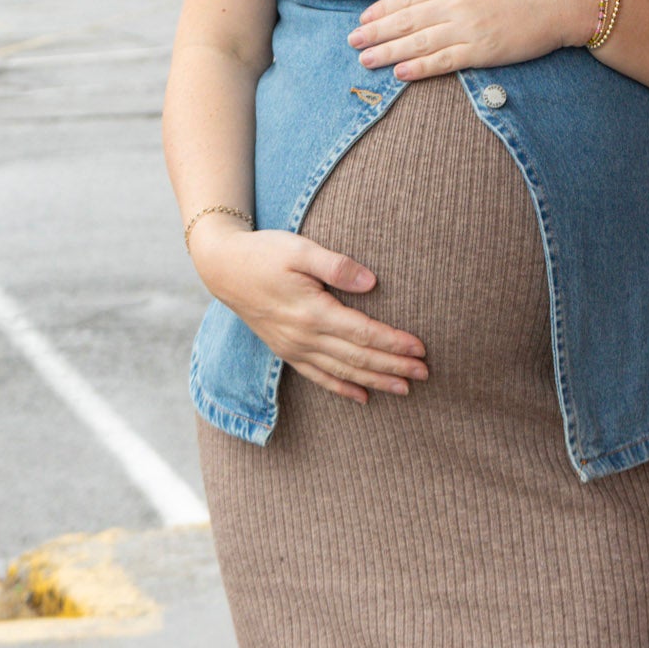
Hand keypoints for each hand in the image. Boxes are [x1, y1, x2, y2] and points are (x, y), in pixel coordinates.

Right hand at [190, 218, 427, 404]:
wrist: (223, 268)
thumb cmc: (265, 253)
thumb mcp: (300, 249)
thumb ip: (337, 265)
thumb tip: (372, 282)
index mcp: (312, 312)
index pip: (363, 333)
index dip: (393, 343)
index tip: (420, 349)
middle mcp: (304, 336)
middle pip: (358, 358)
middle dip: (393, 367)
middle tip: (425, 373)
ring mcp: (294, 347)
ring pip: (342, 372)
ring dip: (375, 381)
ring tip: (405, 389)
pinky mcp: (286, 351)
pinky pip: (318, 377)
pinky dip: (342, 389)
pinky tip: (362, 398)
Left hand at [346, 0, 598, 80]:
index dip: (382, 9)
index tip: (363, 19)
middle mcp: (455, 2)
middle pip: (406, 21)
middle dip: (375, 32)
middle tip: (352, 43)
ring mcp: (468, 28)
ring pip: (418, 43)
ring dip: (388, 53)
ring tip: (365, 60)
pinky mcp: (483, 51)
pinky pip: (443, 62)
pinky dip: (419, 68)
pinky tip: (399, 73)